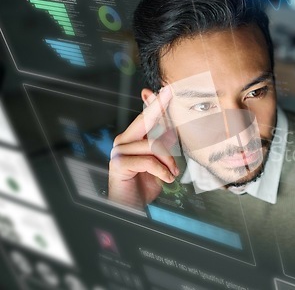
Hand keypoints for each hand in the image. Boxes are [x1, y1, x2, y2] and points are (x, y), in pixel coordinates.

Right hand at [108, 87, 178, 208]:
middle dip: (158, 107)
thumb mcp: (159, 162)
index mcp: (132, 138)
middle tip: (169, 93)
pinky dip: (162, 171)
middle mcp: (123, 141)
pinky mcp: (119, 164)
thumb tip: (173, 127)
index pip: (145, 117)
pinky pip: (148, 161)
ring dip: (168, 161)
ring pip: (152, 146)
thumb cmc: (144, 184)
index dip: (154, 102)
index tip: (164, 89)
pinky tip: (167, 179)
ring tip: (173, 173)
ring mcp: (119, 152)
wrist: (131, 206)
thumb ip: (163, 145)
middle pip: (145, 121)